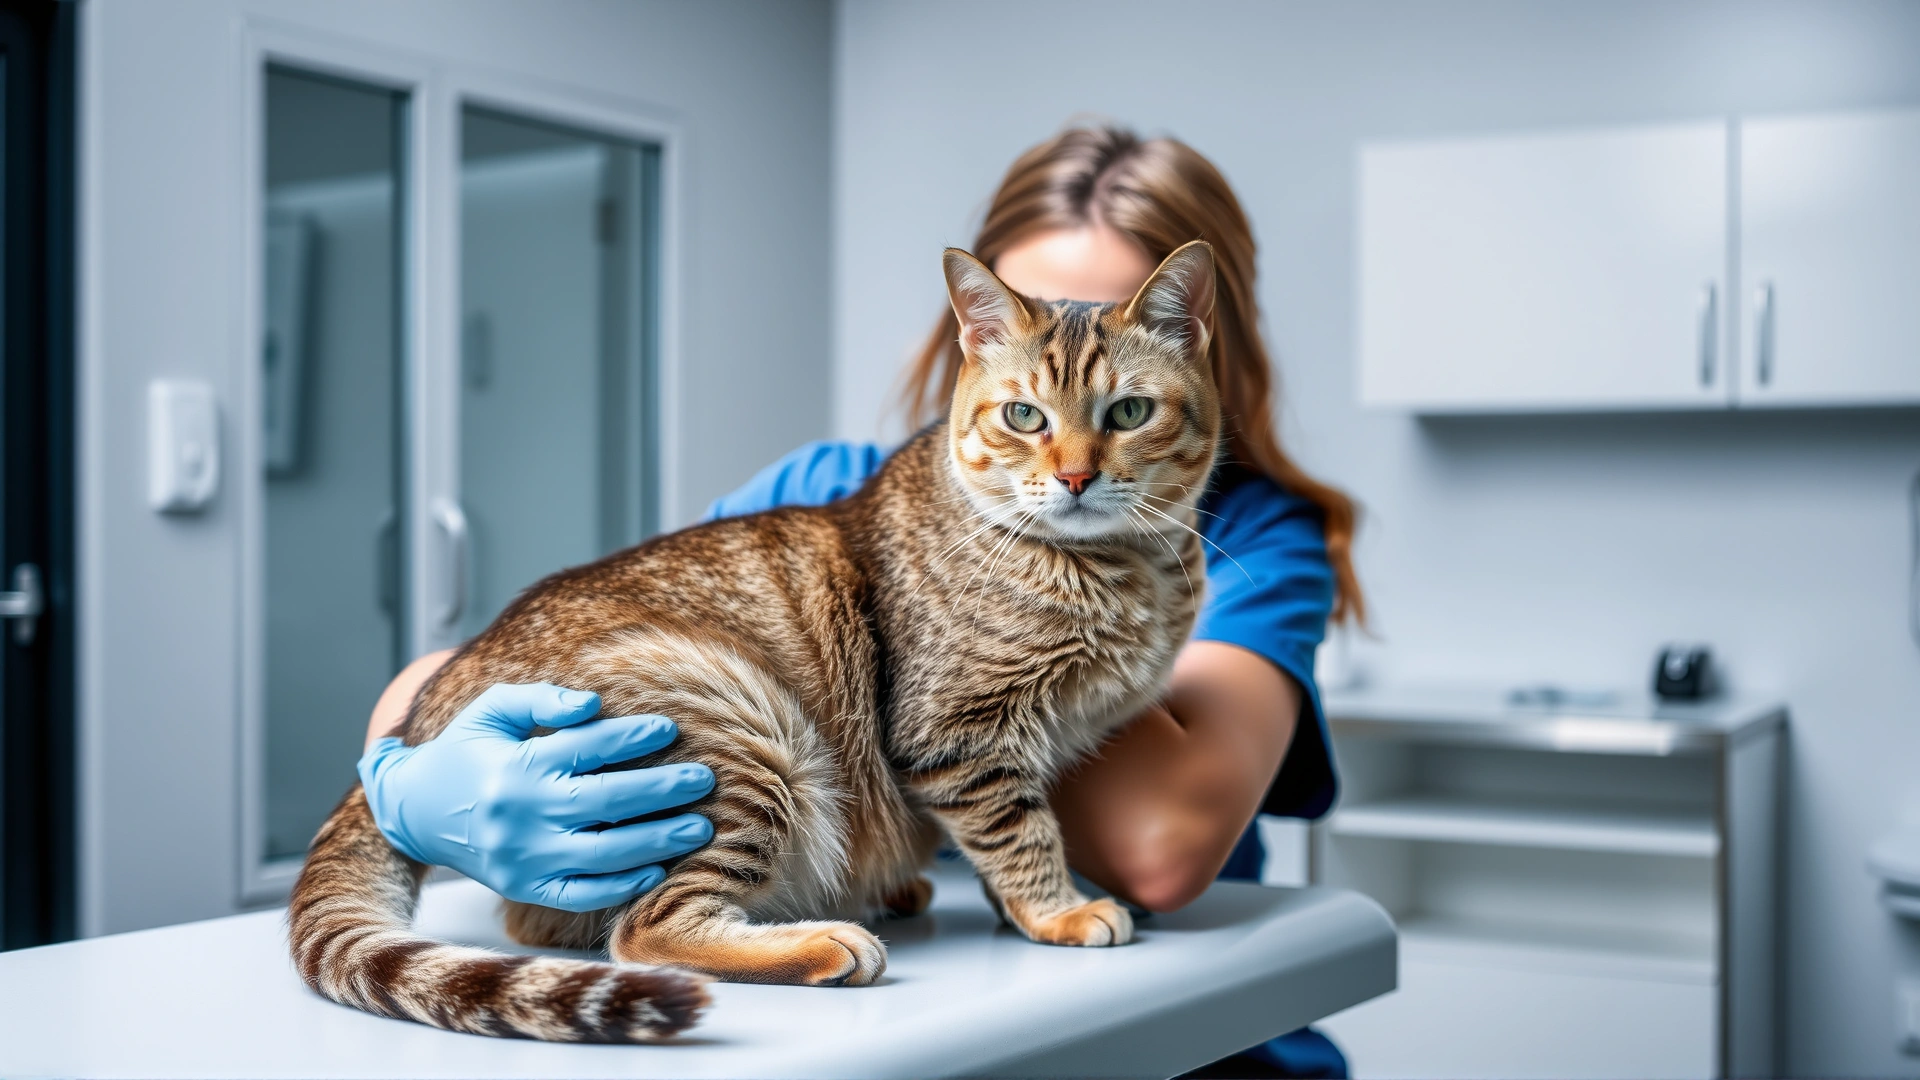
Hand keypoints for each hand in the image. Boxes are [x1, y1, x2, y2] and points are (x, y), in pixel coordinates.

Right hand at [357, 682, 714, 911]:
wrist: (416, 811)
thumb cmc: (468, 750)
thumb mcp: (493, 710)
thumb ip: (543, 700)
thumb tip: (594, 703)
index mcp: (517, 765)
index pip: (587, 749)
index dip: (632, 736)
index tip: (670, 728)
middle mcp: (522, 815)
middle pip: (606, 802)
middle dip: (662, 790)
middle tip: (704, 780)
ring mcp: (523, 858)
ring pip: (604, 854)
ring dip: (658, 841)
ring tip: (700, 827)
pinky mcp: (524, 889)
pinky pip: (581, 894)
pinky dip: (621, 885)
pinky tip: (657, 868)